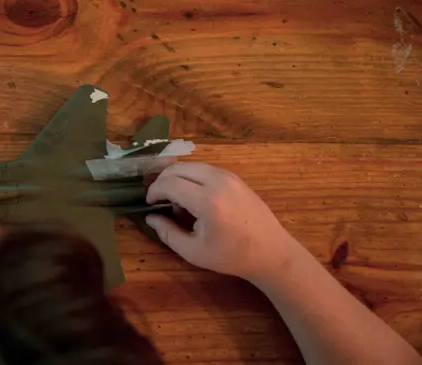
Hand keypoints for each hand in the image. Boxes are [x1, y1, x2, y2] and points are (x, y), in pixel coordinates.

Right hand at [145, 162, 297, 281]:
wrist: (271, 252)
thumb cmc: (231, 256)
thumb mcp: (194, 251)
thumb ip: (167, 233)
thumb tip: (150, 217)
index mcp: (207, 201)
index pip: (169, 183)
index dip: (154, 191)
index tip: (149, 203)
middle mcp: (217, 181)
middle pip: (178, 168)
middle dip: (162, 180)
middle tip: (157, 198)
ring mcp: (228, 176)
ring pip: (191, 165)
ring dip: (177, 177)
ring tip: (175, 198)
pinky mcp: (235, 177)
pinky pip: (205, 168)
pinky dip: (191, 176)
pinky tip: (192, 195)